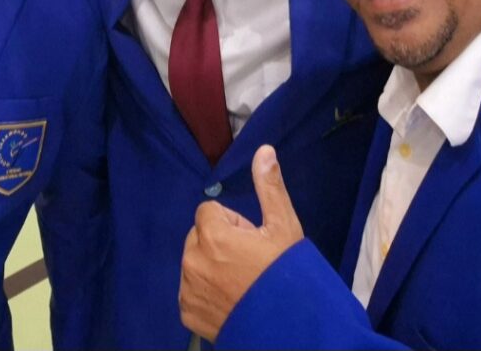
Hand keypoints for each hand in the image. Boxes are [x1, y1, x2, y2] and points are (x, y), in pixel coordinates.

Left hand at [179, 146, 303, 340]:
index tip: (252, 241)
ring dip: (211, 267)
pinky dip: (206, 293)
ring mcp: (188, 289)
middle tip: (249, 264)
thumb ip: (269, 188)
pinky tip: (231, 301)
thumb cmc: (289, 275)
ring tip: (242, 284)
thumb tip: (264, 150)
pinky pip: (191, 290)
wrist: (293, 331)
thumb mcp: (285, 228)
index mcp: (212, 235)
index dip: (232, 224)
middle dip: (219, 243)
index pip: (209, 212)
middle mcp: (192, 260)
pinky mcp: (187, 312)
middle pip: (199, 236)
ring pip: (195, 262)